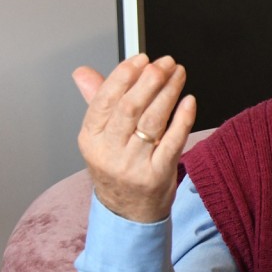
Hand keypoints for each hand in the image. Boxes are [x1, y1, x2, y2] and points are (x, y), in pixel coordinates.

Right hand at [73, 54, 196, 222]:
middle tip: (165, 63)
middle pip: (130, 108)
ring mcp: (133, 166)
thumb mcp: (101, 138)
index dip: (123, 76)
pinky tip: (188, 101)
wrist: (129, 212)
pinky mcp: (157, 175)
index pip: (105, 100)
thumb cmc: (118, 168)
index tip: (141, 58)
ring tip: (179, 74)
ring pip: (152, 121)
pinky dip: (182, 119)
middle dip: (149, 81)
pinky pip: (173, 141)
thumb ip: (98, 102)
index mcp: (90, 139)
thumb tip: (82, 73)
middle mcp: (109, 152)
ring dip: (168, 93)